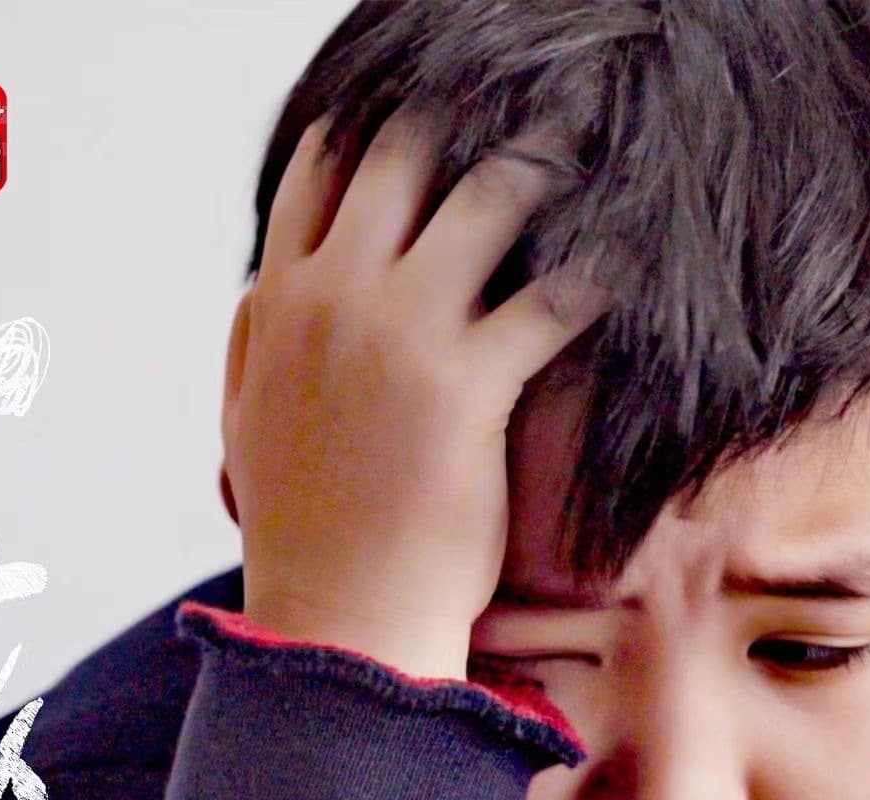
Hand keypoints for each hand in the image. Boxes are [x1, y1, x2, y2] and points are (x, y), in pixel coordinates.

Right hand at [223, 108, 607, 678]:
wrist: (341, 618)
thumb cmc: (301, 525)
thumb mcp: (245, 418)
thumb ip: (253, 336)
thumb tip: (266, 281)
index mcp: (279, 301)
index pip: (320, 164)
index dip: (375, 119)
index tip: (427, 111)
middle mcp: (336, 299)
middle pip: (403, 154)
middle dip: (464, 120)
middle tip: (525, 115)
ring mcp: (402, 336)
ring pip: (485, 199)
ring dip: (539, 168)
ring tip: (586, 157)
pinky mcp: (469, 385)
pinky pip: (552, 297)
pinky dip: (595, 273)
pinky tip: (624, 265)